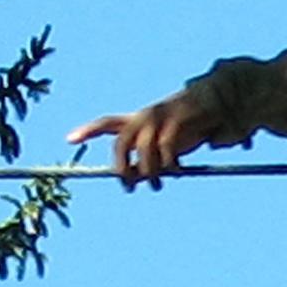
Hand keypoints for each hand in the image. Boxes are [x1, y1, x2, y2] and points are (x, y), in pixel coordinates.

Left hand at [67, 92, 218, 187]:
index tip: (69, 139)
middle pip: (121, 141)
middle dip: (121, 166)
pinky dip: (169, 164)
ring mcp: (160, 118)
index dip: (88, 131)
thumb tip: (133, 177)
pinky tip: (176, 172)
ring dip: (148, 171)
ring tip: (156, 185)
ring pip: (143, 149)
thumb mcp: (164, 143)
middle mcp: (144, 116)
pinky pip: (167, 148)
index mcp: (138, 120)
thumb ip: (147, 158)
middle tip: (128, 186)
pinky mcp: (178, 122)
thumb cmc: (189, 126)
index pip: (107, 123)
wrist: (217, 100)